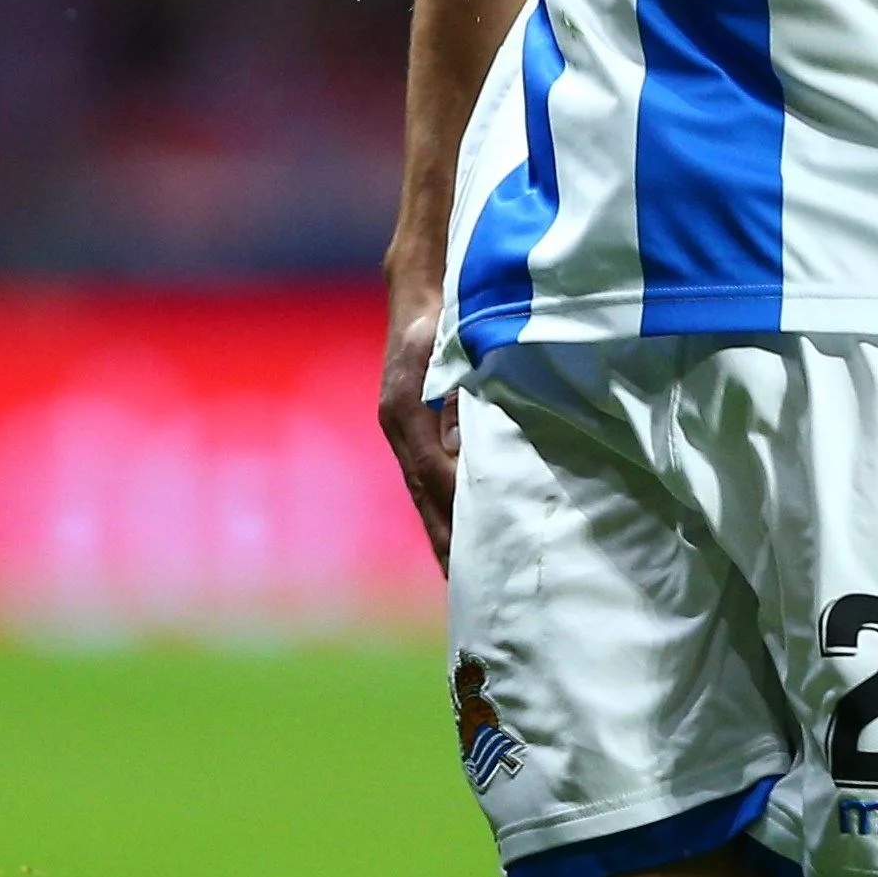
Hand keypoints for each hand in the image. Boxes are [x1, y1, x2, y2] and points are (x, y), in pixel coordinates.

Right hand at [377, 296, 458, 569]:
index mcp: (406, 410)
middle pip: (426, 497)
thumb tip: (471, 448)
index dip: (459, 516)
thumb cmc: (446, 310)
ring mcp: (403, 430)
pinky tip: (463, 535)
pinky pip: (429, 481)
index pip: (436, 476)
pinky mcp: (413, 429)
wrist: (420, 285)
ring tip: (471, 579)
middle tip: (474, 591)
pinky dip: (446, 511)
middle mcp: (399, 426)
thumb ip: (464, 395)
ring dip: (447, 534)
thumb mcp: (459, 346)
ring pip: (426, 494)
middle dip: (449, 544)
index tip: (479, 556)